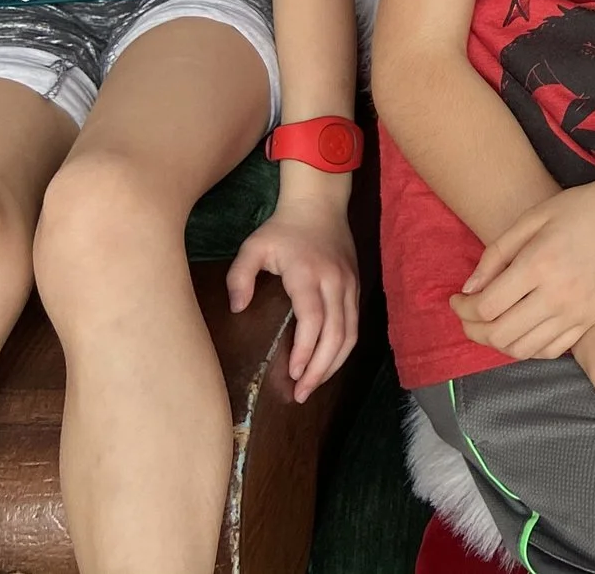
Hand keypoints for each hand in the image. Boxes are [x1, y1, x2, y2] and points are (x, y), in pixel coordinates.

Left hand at [228, 201, 360, 400]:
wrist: (320, 202)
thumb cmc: (283, 228)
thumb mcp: (253, 246)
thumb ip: (239, 277)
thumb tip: (239, 309)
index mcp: (308, 273)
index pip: (313, 319)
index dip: (307, 350)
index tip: (294, 373)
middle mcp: (334, 281)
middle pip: (336, 333)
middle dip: (320, 368)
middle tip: (301, 393)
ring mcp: (349, 284)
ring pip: (350, 332)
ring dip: (334, 363)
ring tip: (314, 385)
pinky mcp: (356, 286)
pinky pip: (354, 324)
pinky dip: (343, 348)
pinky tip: (328, 362)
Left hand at [450, 178, 594, 360]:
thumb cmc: (577, 210)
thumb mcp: (530, 219)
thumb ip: (495, 255)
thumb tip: (468, 291)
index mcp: (539, 264)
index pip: (486, 306)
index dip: (462, 308)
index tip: (456, 299)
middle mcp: (558, 294)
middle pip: (499, 334)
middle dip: (472, 329)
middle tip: (466, 316)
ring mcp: (577, 312)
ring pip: (523, 349)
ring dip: (496, 342)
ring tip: (489, 324)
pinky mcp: (590, 320)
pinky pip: (550, 350)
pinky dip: (527, 347)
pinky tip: (520, 329)